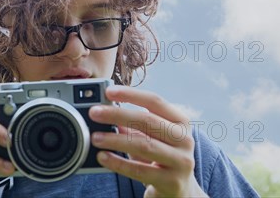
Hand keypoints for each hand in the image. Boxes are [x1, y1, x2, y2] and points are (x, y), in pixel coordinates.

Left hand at [89, 86, 207, 197]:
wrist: (182, 191)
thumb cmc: (162, 157)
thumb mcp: (153, 137)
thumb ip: (134, 124)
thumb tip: (105, 109)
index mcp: (180, 122)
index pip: (155, 101)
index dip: (131, 94)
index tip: (109, 91)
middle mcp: (184, 139)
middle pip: (147, 121)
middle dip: (117, 114)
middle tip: (94, 112)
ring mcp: (181, 161)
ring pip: (143, 145)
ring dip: (115, 139)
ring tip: (95, 137)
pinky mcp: (172, 182)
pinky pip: (140, 170)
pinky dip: (118, 162)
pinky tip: (103, 157)